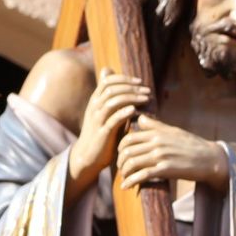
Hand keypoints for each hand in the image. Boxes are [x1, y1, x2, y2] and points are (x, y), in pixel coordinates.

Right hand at [66, 72, 149, 194]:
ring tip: (145, 99)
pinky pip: (113, 119)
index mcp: (95, 101)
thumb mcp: (106, 113)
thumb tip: (122, 81)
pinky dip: (124, 112)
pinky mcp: (103, 133)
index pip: (107, 81)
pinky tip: (135, 110)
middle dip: (131, 87)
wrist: (88, 156)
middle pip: (111, 89)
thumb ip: (114, 98)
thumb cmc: (102, 133)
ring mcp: (97, 120)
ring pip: (112, 101)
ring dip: (131, 98)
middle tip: (146, 91)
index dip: (124, 79)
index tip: (140, 82)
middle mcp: (95, 107)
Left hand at [117, 116, 227, 189]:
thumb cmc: (191, 145)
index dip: (120, 148)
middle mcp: (156, 143)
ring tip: (124, 178)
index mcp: (157, 133)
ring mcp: (160, 156)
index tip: (120, 155)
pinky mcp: (165, 170)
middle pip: (127, 151)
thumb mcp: (173, 131)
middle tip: (120, 169)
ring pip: (132, 163)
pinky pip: (142, 175)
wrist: (209, 159)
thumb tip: (140, 118)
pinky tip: (126, 186)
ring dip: (124, 173)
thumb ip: (154, 125)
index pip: (129, 138)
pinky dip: (131, 181)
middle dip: (120, 162)